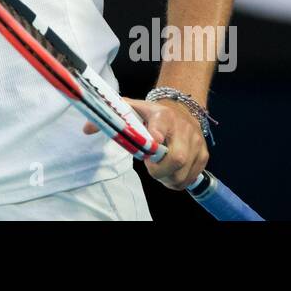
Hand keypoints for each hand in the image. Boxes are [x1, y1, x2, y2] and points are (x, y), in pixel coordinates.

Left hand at [82, 96, 208, 190]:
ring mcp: (196, 143)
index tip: (153, 143)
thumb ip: (112, 119)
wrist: (182, 109)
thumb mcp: (133, 110)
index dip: (158, 135)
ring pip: (183, 173)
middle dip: (159, 170)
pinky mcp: (204, 155)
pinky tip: (171, 173)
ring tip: (159, 170)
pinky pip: (190, 178)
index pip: (162, 125)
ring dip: (168, 178)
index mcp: (162, 115)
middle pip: (176, 158)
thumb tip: (86, 129)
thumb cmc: (152, 114)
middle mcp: (183, 129)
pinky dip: (178, 181)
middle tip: (150, 166)